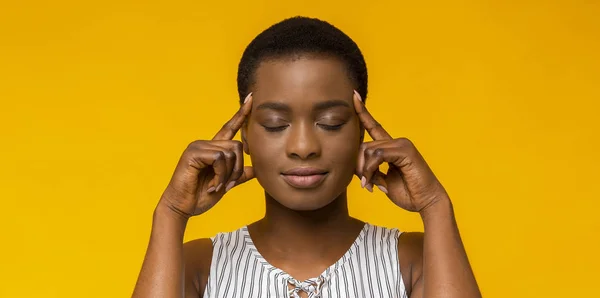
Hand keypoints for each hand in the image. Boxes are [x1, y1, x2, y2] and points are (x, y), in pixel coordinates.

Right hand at [157, 94, 254, 218]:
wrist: (182, 208)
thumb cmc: (200, 196)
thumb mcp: (225, 184)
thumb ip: (239, 175)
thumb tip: (255, 169)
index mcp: (213, 149)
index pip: (230, 128)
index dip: (242, 113)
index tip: (252, 97)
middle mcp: (206, 143)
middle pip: (238, 145)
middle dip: (237, 169)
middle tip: (228, 185)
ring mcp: (198, 146)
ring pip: (230, 152)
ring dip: (228, 174)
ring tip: (217, 186)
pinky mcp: (193, 152)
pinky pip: (219, 158)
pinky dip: (220, 175)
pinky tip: (212, 185)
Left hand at [353, 91, 447, 212]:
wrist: (427, 202)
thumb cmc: (408, 193)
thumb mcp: (383, 181)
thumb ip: (370, 170)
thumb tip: (356, 168)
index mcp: (391, 148)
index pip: (373, 126)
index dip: (363, 112)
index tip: (353, 96)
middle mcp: (396, 142)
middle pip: (364, 145)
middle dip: (358, 166)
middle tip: (364, 184)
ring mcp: (402, 144)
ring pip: (369, 150)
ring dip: (364, 171)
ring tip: (369, 186)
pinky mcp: (405, 150)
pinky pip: (377, 155)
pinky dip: (370, 169)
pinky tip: (373, 183)